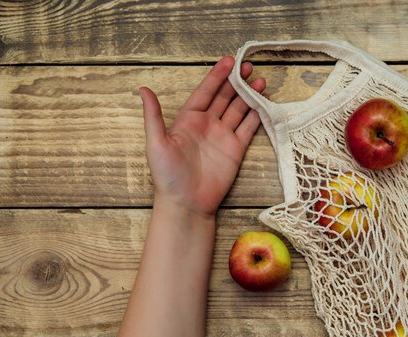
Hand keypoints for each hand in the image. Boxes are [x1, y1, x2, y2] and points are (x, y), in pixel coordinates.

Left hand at [139, 56, 265, 217]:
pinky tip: (264, 103)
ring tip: (261, 82)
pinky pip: (248, 129)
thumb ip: (153, 116)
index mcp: (189, 119)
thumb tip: (143, 89)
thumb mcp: (155, 143)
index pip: (205, 92)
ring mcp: (223, 137)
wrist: (186, 204)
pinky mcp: (236, 150)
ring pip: (239, 109)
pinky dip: (257, 116)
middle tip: (249, 67)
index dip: (217, 76)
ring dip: (250, 95)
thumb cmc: (167, 176)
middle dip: (237, 81)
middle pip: (225, 97)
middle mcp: (207, 125)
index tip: (229, 61)